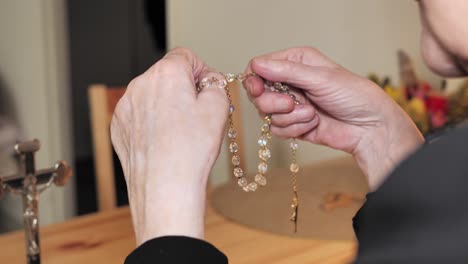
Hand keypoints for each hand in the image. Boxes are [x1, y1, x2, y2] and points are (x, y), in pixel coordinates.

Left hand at [110, 48, 227, 244]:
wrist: (164, 188)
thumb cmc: (191, 150)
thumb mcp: (219, 108)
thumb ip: (216, 84)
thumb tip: (208, 83)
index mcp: (166, 74)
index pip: (185, 56)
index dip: (201, 71)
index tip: (208, 89)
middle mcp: (140, 85)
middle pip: (167, 75)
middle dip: (184, 89)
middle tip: (199, 114)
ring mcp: (125, 107)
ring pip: (152, 96)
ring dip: (168, 105)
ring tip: (182, 132)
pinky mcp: (119, 127)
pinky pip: (139, 115)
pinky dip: (153, 122)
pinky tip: (165, 142)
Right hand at [244, 47, 423, 189]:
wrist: (370, 128)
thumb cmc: (354, 96)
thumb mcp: (320, 78)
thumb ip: (287, 71)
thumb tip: (256, 64)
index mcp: (296, 62)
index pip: (259, 67)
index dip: (254, 79)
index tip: (257, 89)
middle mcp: (290, 82)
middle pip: (258, 93)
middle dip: (272, 102)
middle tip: (291, 103)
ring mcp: (290, 105)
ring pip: (266, 114)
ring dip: (289, 117)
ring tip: (312, 114)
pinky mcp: (293, 125)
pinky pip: (277, 129)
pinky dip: (294, 129)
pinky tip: (313, 124)